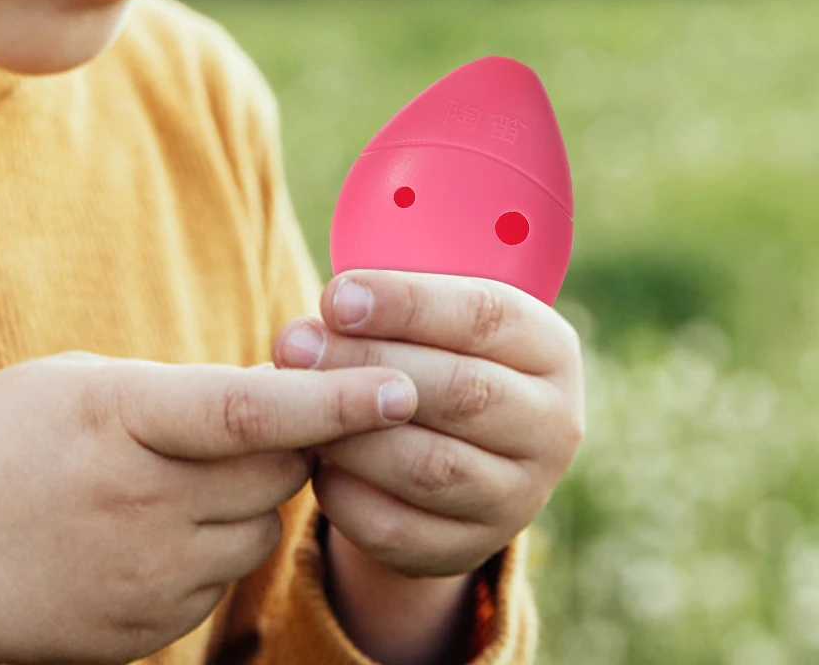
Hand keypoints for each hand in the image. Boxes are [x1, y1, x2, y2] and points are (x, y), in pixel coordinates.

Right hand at [0, 350, 420, 664]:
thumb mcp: (62, 387)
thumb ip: (159, 396)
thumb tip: (246, 408)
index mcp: (118, 421)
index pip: (252, 409)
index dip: (335, 398)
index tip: (400, 381)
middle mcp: (145, 504)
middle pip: (277, 472)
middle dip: (294, 440)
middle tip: (267, 410)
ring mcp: (148, 577)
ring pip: (257, 528)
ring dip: (249, 494)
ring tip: (178, 470)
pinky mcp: (148, 630)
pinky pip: (217, 577)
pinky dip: (208, 544)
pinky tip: (149, 523)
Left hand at [274, 270, 585, 580]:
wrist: (441, 438)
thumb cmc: (421, 346)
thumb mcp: (422, 310)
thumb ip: (384, 300)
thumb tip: (321, 318)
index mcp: (547, 346)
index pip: (485, 315)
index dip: (407, 304)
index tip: (336, 298)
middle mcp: (551, 425)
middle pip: (461, 391)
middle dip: (366, 363)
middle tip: (294, 347)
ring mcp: (519, 496)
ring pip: (431, 467)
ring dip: (351, 433)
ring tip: (294, 402)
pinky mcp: (471, 548)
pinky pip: (400, 529)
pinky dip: (345, 493)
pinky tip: (310, 458)